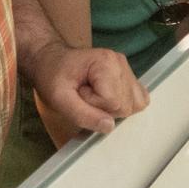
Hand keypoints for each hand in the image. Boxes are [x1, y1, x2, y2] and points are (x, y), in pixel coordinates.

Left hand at [31, 41, 148, 134]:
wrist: (50, 60)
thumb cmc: (52, 76)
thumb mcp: (59, 99)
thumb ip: (82, 114)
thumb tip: (110, 126)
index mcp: (106, 62)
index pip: (113, 102)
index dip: (93, 106)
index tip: (78, 94)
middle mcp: (121, 63)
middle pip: (125, 105)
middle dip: (103, 108)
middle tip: (83, 95)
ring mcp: (127, 69)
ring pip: (134, 105)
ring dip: (112, 108)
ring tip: (93, 95)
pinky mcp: (128, 77)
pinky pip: (138, 100)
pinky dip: (123, 105)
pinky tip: (106, 99)